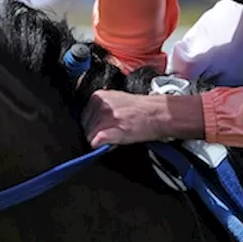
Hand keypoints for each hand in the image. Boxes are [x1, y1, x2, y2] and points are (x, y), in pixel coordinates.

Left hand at [81, 89, 206, 148]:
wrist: (159, 114)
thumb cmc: (140, 109)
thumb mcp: (116, 100)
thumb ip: (100, 108)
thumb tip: (88, 122)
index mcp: (98, 96)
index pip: (83, 117)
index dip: (92, 126)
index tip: (102, 127)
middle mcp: (100, 105)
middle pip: (85, 127)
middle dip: (95, 133)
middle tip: (112, 131)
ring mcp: (106, 117)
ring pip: (89, 136)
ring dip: (100, 140)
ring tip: (117, 134)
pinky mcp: (113, 130)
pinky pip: (96, 141)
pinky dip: (99, 145)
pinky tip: (109, 143)